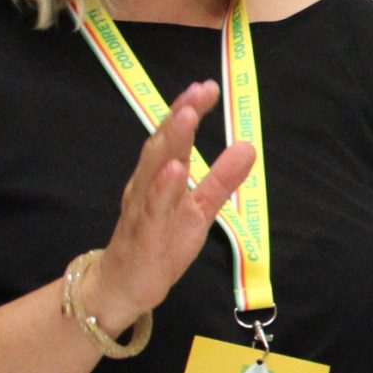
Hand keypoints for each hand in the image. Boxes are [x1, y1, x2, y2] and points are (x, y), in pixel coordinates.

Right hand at [99, 79, 257, 319]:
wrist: (125, 286)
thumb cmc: (161, 241)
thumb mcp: (200, 209)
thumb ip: (221, 179)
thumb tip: (248, 146)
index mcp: (158, 177)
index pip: (173, 137)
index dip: (187, 110)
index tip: (206, 87)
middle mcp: (145, 186)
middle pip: (161, 144)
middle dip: (179, 115)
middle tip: (197, 90)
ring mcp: (142, 209)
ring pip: (153, 170)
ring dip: (170, 142)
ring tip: (186, 116)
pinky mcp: (144, 235)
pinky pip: (153, 209)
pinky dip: (162, 188)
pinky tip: (173, 169)